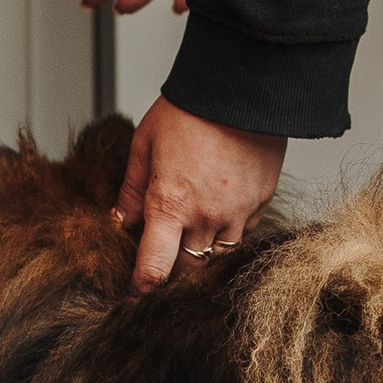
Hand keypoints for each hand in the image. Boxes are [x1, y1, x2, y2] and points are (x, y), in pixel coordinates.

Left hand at [116, 97, 284, 290]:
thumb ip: (132, 189)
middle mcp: (205, 217)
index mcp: (170, 204)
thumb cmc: (190, 110)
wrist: (243, 90)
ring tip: (190, 238)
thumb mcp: (146, 143)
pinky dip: (226, 233)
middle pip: (187, 271)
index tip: (135, 292)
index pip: (154, 269)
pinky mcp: (260, 204)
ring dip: (201, 254)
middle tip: (162, 262)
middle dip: (171, 273)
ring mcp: (237, 213)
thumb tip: (122, 222)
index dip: (141, 288)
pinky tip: (217, 214)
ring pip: (216, 257)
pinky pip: (241, 234)